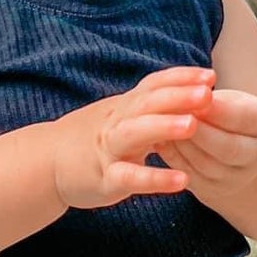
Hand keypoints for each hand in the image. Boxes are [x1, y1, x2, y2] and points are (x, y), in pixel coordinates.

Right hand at [50, 65, 216, 210]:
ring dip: (163, 126)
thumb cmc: (93, 140)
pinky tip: (182, 181)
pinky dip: (155, 179)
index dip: (180, 78)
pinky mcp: (105, 178)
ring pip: (134, 133)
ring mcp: (109, 149)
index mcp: (125, 107)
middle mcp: (117, 122)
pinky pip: (129, 177)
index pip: (153, 85)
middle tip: (207, 93)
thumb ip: (151, 106)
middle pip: (147, 102)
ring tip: (193, 125)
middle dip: (178, 96)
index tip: (210, 75)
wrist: (47, 163)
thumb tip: (191, 91)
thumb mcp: (121, 117)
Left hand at [153, 85, 256, 196]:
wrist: (237, 149)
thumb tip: (187, 97)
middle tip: (172, 114)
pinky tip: (160, 141)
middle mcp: (255, 156)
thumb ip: (212, 101)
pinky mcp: (212, 191)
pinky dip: (173, 158)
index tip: (193, 96)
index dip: (215, 110)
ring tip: (161, 126)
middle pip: (227, 149)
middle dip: (198, 132)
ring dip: (181, 144)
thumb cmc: (230, 113)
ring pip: (205, 165)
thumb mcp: (230, 100)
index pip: (241, 119)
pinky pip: (190, 176)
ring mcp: (235, 178)